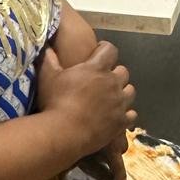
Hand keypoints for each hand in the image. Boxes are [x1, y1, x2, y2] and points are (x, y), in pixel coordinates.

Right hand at [36, 43, 135, 179]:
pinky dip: (125, 114)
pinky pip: (131, 114)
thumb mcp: (48, 78)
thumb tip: (48, 46)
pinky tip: (116, 116)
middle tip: (103, 80)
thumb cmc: (56, 102)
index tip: (98, 52)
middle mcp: (112, 83)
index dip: (105, 49)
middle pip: (123, 72)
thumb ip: (49, 60)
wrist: (64, 133)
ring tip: (111, 98)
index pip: (110, 50)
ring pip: (130, 91)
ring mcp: (120, 103)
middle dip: (114, 73)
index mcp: (97, 68)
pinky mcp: (121, 122)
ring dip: (122, 92)